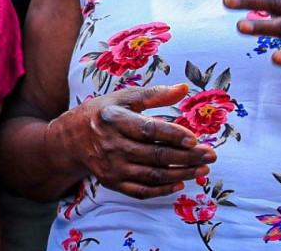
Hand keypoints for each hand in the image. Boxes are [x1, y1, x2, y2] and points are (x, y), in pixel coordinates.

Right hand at [50, 84, 214, 198]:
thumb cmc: (102, 113)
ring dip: (181, 174)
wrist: (70, 139)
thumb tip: (185, 88)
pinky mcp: (112, 182)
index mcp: (114, 119)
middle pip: (155, 155)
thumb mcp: (123, 98)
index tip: (195, 139)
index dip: (173, 135)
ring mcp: (112, 167)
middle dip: (186, 157)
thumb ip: (154, 95)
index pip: (148, 130)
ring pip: (152, 175)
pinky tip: (180, 183)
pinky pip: (141, 191)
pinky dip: (162, 190)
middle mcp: (111, 145)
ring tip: (202, 169)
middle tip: (210, 155)